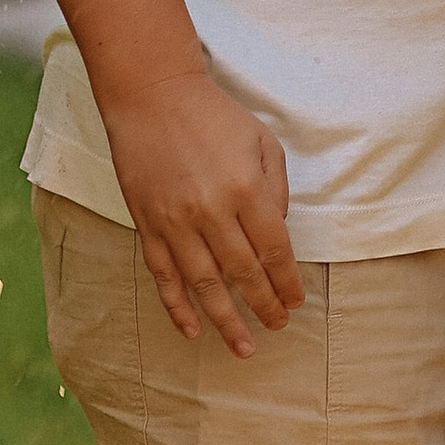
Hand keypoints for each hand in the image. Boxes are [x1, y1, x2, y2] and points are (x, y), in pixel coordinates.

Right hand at [97, 65, 302, 355]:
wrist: (154, 97)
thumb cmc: (216, 117)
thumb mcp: (263, 143)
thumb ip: (276, 190)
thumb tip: (277, 234)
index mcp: (245, 190)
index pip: (274, 250)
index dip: (286, 281)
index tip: (296, 301)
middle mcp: (211, 212)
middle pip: (242, 274)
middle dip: (263, 306)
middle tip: (277, 326)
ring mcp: (175, 223)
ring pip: (204, 285)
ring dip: (225, 320)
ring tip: (244, 346)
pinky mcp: (148, 226)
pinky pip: (164, 276)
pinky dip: (177, 307)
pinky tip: (191, 330)